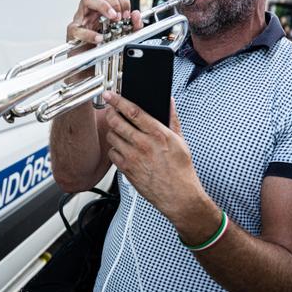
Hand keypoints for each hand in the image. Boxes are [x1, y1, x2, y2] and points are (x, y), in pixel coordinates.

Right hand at [66, 0, 142, 45]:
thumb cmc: (103, 47)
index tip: (127, 14)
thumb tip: (136, 15)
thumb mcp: (123, 36)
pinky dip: (89, 33)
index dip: (122, 0)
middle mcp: (93, 9)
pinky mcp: (73, 32)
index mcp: (104, 8)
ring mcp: (81, 18)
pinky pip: (78, 28)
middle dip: (114, 0)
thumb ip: (132, 26)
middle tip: (119, 16)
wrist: (90, 65)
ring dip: (102, 5)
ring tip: (112, 18)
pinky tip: (99, 38)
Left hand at [102, 91, 205, 223]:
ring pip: (112, 137)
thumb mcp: (180, 140)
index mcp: (158, 134)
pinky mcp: (127, 170)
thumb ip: (172, 118)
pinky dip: (114, 148)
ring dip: (112, 131)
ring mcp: (133, 158)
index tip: (110, 94)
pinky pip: (112, 153)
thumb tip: (169, 102)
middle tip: (110, 111)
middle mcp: (143, 144)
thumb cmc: (181, 170)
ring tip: (118, 131)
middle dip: (110, 113)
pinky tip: (122, 148)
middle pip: (116, 122)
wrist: (179, 196)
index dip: (118, 100)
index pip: (133, 111)